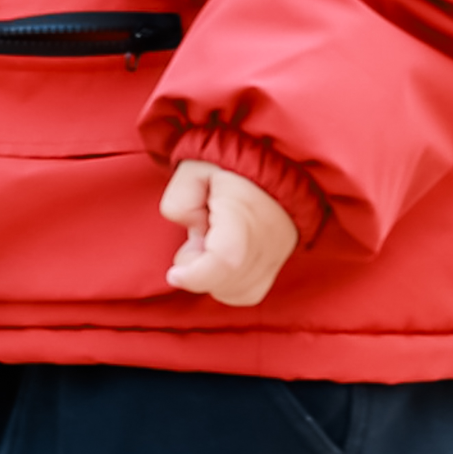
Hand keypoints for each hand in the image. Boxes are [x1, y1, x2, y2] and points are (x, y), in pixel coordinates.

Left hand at [160, 159, 295, 306]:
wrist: (273, 161)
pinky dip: (227, 284)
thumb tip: (193, 233)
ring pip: (237, 291)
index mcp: (245, 211)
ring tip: (211, 241)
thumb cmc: (227, 165)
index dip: (197, 276)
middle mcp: (268, 238)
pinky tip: (219, 258)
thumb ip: (180, 201)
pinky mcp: (277, 263)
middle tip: (196, 238)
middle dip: (198, 270)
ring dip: (212, 277)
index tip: (174, 275)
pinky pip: (248, 292)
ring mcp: (277, 254)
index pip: (227, 259)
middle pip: (228, 281)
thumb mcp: (192, 170)